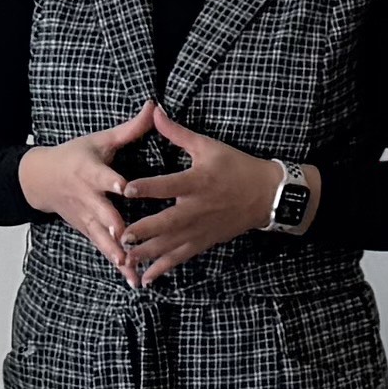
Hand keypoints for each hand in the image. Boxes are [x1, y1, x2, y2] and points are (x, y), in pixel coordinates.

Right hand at [16, 118, 177, 283]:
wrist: (41, 180)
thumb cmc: (77, 155)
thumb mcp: (100, 140)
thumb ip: (130, 128)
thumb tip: (154, 106)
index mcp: (89, 171)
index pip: (101, 176)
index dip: (112, 182)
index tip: (124, 189)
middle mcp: (86, 197)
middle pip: (100, 212)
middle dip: (113, 225)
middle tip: (127, 238)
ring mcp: (85, 217)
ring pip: (101, 237)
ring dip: (116, 253)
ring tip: (131, 267)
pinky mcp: (87, 231)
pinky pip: (103, 249)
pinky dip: (116, 264)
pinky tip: (133, 279)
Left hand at [112, 117, 285, 283]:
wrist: (266, 195)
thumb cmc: (236, 167)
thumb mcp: (209, 146)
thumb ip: (178, 133)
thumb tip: (154, 111)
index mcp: (196, 182)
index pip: (168, 185)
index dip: (147, 187)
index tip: (126, 189)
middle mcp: (196, 209)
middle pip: (166, 222)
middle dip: (143, 230)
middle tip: (120, 235)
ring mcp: (200, 229)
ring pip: (170, 244)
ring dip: (147, 252)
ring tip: (125, 258)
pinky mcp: (203, 242)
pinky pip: (180, 257)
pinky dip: (162, 268)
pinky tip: (145, 277)